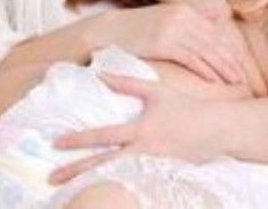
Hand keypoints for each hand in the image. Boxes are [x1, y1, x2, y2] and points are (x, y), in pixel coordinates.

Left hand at [49, 73, 223, 183]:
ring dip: (91, 184)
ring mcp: (151, 167)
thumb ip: (128, 83)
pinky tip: (102, 193)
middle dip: (76, 172)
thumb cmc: (184, 107)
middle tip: (52, 179)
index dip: (78, 140)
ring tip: (69, 193)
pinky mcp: (161, 177)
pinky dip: (116, 189)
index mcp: (140, 130)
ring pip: (116, 178)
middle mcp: (143, 152)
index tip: (56, 143)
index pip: (102, 136)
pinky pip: (133, 185)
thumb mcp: (156, 91)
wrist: (215, 129)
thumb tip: (101, 75)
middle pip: (103, 165)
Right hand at [90, 4, 244, 83]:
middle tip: (242, 76)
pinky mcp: (164, 42)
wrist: (107, 31)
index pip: (213, 32)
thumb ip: (183, 27)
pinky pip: (192, 58)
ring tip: (235, 81)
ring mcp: (173, 28)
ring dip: (222, 67)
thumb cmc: (134, 31)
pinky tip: (215, 80)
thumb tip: (201, 39)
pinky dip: (206, 70)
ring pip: (206, 51)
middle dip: (229, 60)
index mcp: (184, 10)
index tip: (237, 63)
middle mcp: (182, 16)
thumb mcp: (162, 22)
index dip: (227, 49)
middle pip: (213, 41)